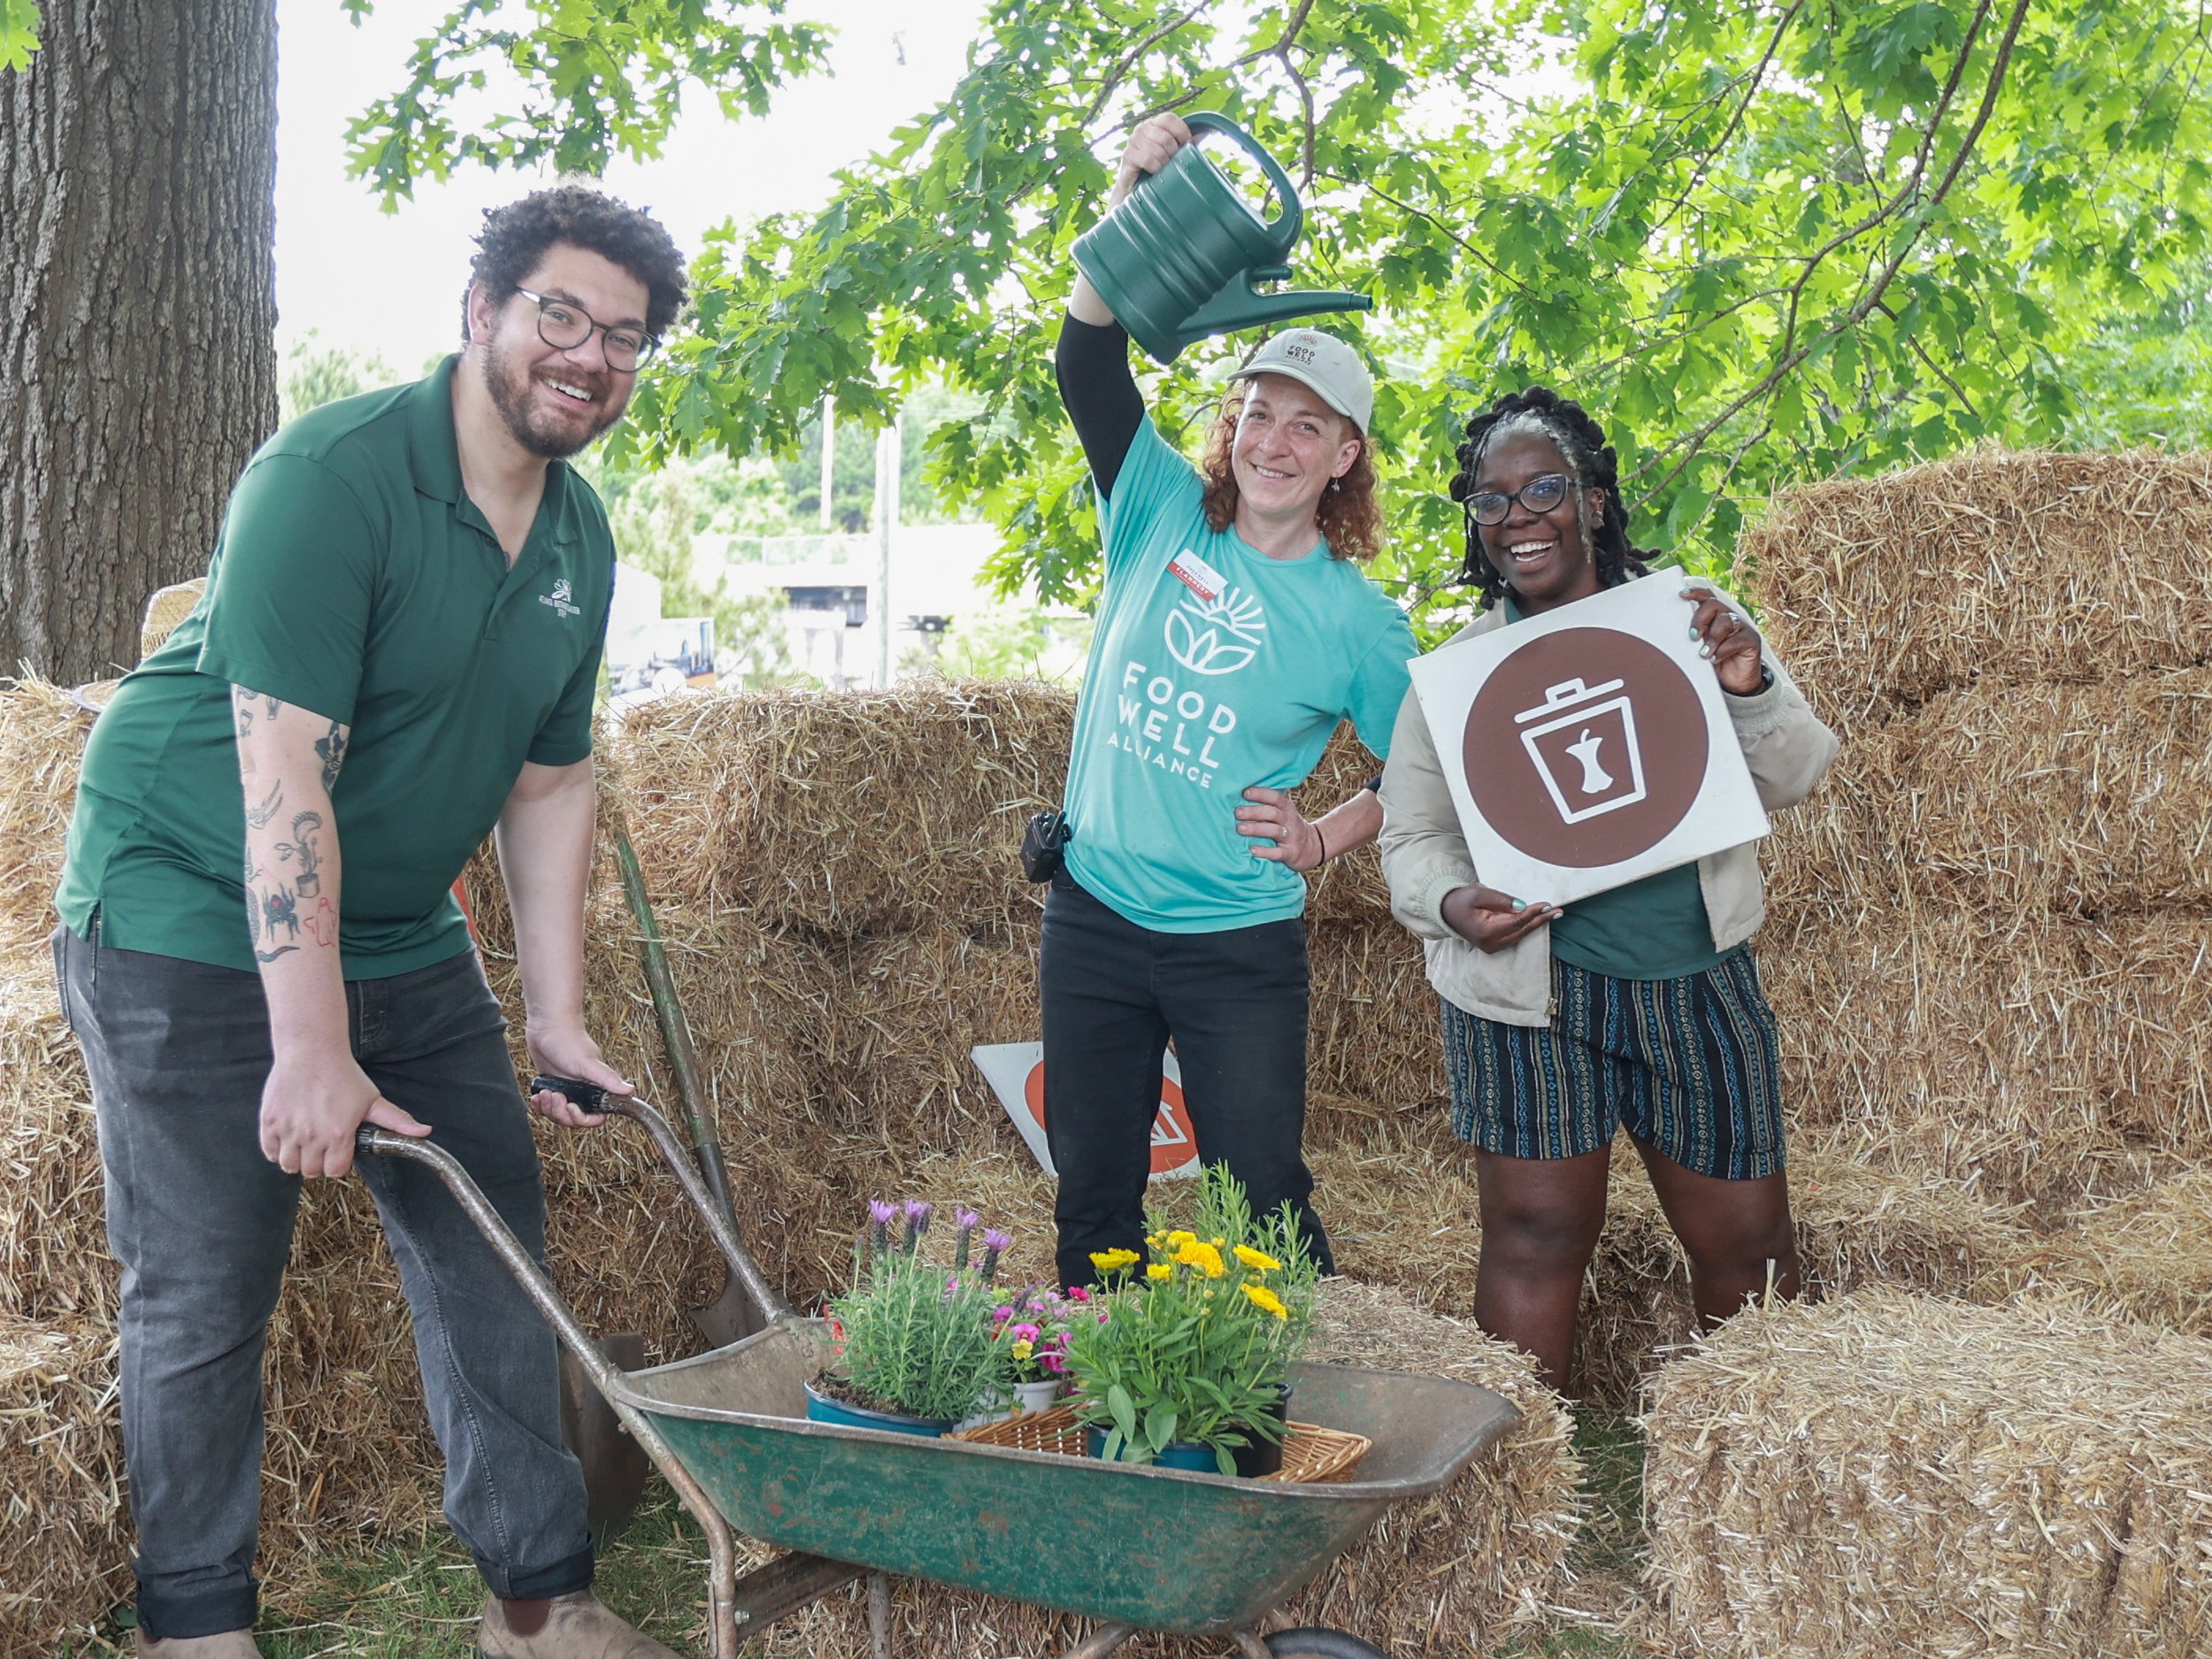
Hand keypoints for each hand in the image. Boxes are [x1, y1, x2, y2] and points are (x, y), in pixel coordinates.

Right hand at [261, 1051, 428, 1179]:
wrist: (312, 1051)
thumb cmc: (344, 1075)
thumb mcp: (373, 1100)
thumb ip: (397, 1121)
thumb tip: (425, 1132)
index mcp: (339, 1135)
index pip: (336, 1171)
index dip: (339, 1164)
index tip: (340, 1151)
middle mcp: (312, 1137)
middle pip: (312, 1171)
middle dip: (319, 1163)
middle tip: (323, 1145)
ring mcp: (288, 1130)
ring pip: (289, 1166)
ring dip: (297, 1159)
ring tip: (306, 1143)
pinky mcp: (269, 1122)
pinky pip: (269, 1152)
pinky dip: (277, 1150)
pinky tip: (289, 1138)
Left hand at [524, 1022, 631, 1127]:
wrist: (547, 1026)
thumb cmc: (568, 1040)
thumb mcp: (587, 1063)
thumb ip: (607, 1078)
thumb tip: (630, 1090)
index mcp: (595, 1088)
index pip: (595, 1117)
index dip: (582, 1119)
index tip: (571, 1107)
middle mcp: (583, 1091)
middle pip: (573, 1119)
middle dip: (560, 1113)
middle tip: (555, 1095)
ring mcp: (567, 1090)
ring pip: (558, 1115)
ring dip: (549, 1108)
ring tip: (544, 1092)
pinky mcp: (553, 1086)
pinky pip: (547, 1107)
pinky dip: (540, 1105)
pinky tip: (537, 1094)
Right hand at [1109, 113, 1193, 206]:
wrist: (1134, 186)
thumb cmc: (1156, 167)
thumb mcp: (1172, 153)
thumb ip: (1185, 142)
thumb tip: (1206, 133)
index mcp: (1154, 123)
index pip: (1170, 119)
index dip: (1182, 132)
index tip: (1187, 146)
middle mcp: (1142, 128)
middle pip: (1165, 136)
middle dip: (1174, 153)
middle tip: (1173, 163)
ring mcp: (1133, 141)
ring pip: (1157, 149)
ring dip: (1165, 162)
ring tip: (1164, 169)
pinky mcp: (1128, 155)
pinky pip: (1148, 159)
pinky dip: (1156, 167)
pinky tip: (1156, 172)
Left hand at [1236, 785, 1324, 871]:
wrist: (1314, 847)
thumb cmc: (1289, 827)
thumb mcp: (1285, 814)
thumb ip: (1269, 807)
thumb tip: (1241, 797)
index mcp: (1287, 809)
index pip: (1275, 798)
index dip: (1261, 794)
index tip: (1245, 793)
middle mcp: (1290, 821)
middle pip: (1273, 813)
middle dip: (1254, 812)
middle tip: (1237, 812)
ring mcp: (1291, 838)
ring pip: (1274, 831)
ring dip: (1256, 829)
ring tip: (1240, 828)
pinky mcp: (1290, 854)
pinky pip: (1278, 853)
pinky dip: (1265, 851)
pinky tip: (1252, 850)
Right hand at [1440, 883, 1559, 953]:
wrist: (1446, 911)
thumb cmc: (1461, 900)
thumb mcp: (1479, 893)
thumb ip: (1501, 899)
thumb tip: (1522, 906)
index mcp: (1486, 931)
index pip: (1517, 921)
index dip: (1533, 913)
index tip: (1547, 904)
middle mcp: (1490, 943)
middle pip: (1522, 931)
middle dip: (1540, 920)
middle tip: (1558, 911)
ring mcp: (1491, 947)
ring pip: (1520, 935)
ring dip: (1535, 924)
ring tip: (1551, 914)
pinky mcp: (1493, 946)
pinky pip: (1515, 937)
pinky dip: (1526, 928)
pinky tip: (1536, 920)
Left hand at [1683, 584, 1764, 694]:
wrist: (1735, 683)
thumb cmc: (1714, 662)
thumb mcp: (1700, 647)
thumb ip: (1694, 636)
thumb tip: (1678, 633)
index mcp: (1714, 616)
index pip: (1707, 597)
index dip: (1695, 593)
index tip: (1682, 595)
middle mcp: (1729, 617)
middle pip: (1713, 605)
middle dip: (1699, 619)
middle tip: (1693, 636)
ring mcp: (1741, 627)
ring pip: (1725, 621)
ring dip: (1712, 638)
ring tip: (1704, 654)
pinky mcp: (1752, 640)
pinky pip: (1736, 639)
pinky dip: (1723, 650)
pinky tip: (1715, 659)